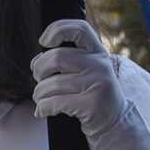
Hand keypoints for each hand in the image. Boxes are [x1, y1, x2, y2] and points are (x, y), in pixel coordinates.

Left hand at [30, 19, 128, 141]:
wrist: (113, 121)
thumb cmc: (91, 92)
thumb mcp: (87, 70)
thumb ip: (66, 60)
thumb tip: (36, 62)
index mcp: (98, 51)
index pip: (80, 29)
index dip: (58, 29)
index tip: (44, 41)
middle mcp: (100, 64)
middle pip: (57, 57)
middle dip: (39, 69)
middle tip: (39, 79)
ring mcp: (98, 84)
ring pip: (52, 84)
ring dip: (39, 93)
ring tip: (40, 98)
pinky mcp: (91, 105)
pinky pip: (55, 102)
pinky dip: (43, 107)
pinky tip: (43, 110)